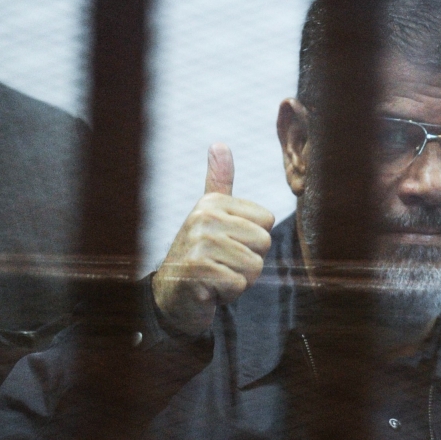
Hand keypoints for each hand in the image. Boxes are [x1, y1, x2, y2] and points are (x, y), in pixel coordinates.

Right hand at [151, 144, 274, 335]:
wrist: (173, 295)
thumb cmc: (201, 254)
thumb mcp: (210, 214)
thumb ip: (219, 181)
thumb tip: (219, 144)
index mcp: (212, 203)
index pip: (267, 221)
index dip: (254, 241)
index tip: (229, 245)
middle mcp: (204, 218)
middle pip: (264, 243)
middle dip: (249, 262)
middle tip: (223, 264)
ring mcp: (199, 243)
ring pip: (254, 266)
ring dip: (240, 279)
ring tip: (217, 276)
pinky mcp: (198, 271)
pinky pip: (240, 284)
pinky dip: (229, 294)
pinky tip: (210, 290)